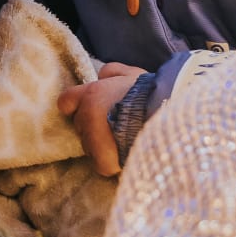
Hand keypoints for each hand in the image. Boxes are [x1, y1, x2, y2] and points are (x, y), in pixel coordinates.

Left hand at [57, 62, 145, 176]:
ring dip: (101, 143)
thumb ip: (114, 72)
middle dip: (93, 125)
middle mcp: (87, 116)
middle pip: (80, 125)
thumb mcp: (134, 75)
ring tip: (125, 139)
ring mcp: (93, 140)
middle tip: (117, 124)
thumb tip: (102, 75)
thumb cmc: (152, 94)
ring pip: (88, 145)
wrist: (169, 118)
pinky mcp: (103, 161)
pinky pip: (100, 163)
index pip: (66, 101)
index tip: (92, 108)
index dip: (76, 105)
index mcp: (92, 94)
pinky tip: (125, 155)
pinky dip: (110, 162)